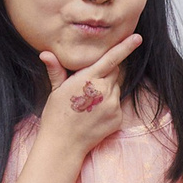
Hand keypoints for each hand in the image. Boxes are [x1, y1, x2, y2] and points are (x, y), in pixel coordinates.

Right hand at [36, 33, 140, 166]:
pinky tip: (95, 114)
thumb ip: (56, 69)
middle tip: (89, 85)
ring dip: (107, 90)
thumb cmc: (56, 115)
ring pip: (116, 88)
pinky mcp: (118, 118)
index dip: (125, 47)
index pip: (111, 59)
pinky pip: (118, 104)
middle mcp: (103, 90)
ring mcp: (112, 105)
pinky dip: (110, 105)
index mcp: (88, 79)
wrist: (64, 144)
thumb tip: (45, 53)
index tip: (137, 38)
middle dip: (105, 73)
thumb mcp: (55, 90)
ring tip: (89, 103)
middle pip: (114, 71)